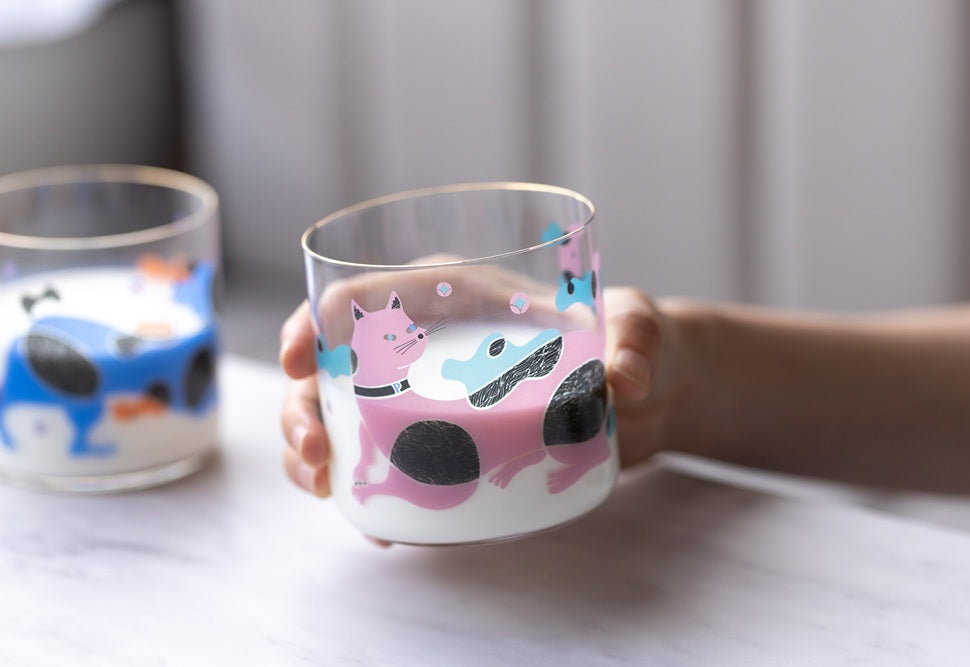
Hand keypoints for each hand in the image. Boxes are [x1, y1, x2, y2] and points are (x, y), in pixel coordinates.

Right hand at [279, 286, 682, 497]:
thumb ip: (637, 342)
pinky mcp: (450, 444)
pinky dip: (369, 497)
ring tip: (324, 490)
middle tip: (315, 452)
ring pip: (345, 421)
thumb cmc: (632, 338)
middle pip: (335, 368)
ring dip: (315, 455)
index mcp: (454, 296)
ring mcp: (432, 399)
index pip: (363, 297)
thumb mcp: (638, 326)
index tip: (300, 359)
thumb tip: (627, 379)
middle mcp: (430, 346)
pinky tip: (376, 529)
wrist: (649, 393)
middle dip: (302, 406)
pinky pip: (390, 467)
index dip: (314, 323)